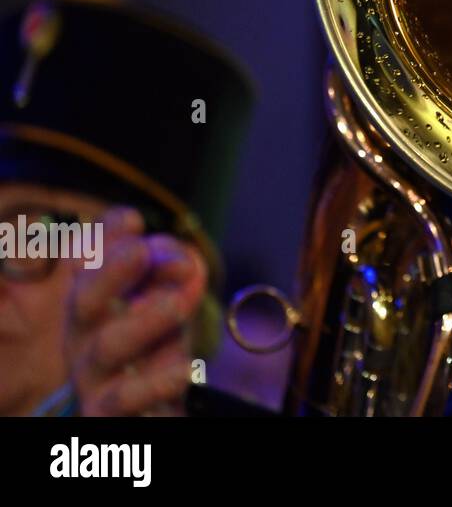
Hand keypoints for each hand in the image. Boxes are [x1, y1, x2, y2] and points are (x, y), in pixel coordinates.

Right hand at [65, 207, 207, 415]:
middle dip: (109, 272)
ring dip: (143, 320)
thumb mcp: (172, 307)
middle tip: (140, 251)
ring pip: (105, 347)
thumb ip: (176, 276)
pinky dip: (155, 381)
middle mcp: (84, 338)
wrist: (153, 417)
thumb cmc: (158, 353)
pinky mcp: (107, 415)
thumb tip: (181, 261)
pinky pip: (122, 399)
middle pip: (82, 302)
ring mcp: (92, 377)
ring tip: (176, 304)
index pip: (88, 265)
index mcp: (94, 305)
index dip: (105, 239)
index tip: (133, 219)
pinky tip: (183, 368)